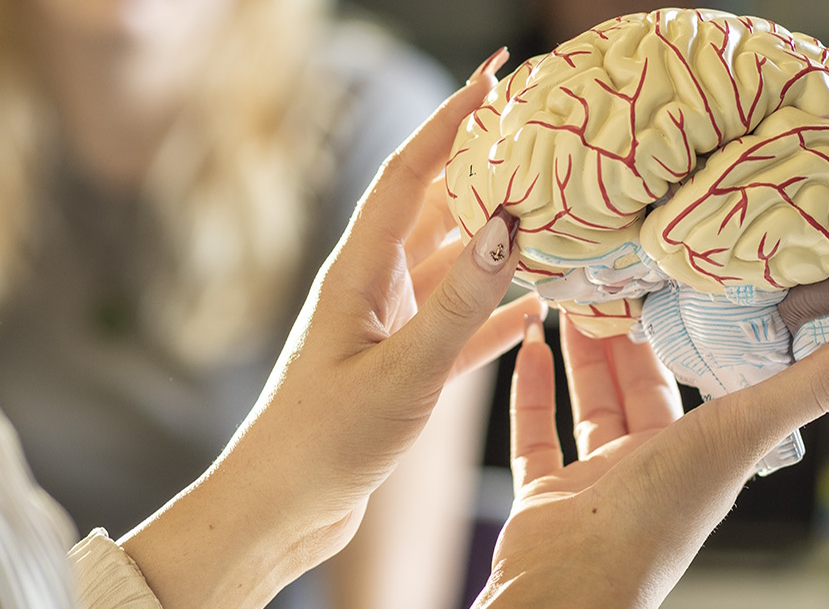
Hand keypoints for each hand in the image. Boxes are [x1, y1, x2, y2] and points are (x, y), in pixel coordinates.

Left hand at [120, 47, 546, 607]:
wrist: (281, 508)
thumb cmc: (323, 440)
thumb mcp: (401, 370)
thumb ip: (459, 303)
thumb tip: (510, 226)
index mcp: (358, 272)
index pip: (408, 173)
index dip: (450, 119)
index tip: (493, 75)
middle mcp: (372, 287)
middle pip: (432, 207)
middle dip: (479, 167)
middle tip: (534, 134)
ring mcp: (386, 326)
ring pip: (450, 265)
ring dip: (493, 240)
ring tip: (547, 211)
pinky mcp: (400, 365)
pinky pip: (457, 325)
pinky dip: (493, 311)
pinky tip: (535, 307)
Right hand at [474, 313, 828, 608]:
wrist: (571, 583)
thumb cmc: (660, 515)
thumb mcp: (741, 431)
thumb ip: (814, 384)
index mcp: (701, 453)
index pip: (698, 381)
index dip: (690, 334)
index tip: (676, 280)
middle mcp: (651, 464)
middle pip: (638, 386)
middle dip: (626, 334)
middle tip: (611, 278)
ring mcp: (596, 478)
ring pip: (588, 401)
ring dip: (580, 353)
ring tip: (568, 298)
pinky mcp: (547, 489)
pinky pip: (537, 429)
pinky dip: (532, 387)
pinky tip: (529, 343)